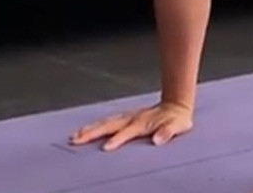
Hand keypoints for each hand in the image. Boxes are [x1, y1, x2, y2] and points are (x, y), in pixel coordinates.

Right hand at [68, 100, 193, 150]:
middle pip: (109, 125)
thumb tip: (158, 139)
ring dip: (90, 129)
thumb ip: (168, 132)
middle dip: (92, 132)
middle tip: (76, 139)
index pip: (128, 131)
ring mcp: (128, 117)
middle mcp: (132, 118)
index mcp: (143, 122)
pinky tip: (85, 131)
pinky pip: (107, 121)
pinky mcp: (126, 118)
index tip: (106, 147)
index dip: (118, 139)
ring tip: (74, 136)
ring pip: (105, 122)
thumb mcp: (178, 126)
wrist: (176, 105)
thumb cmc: (177, 119)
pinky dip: (95, 126)